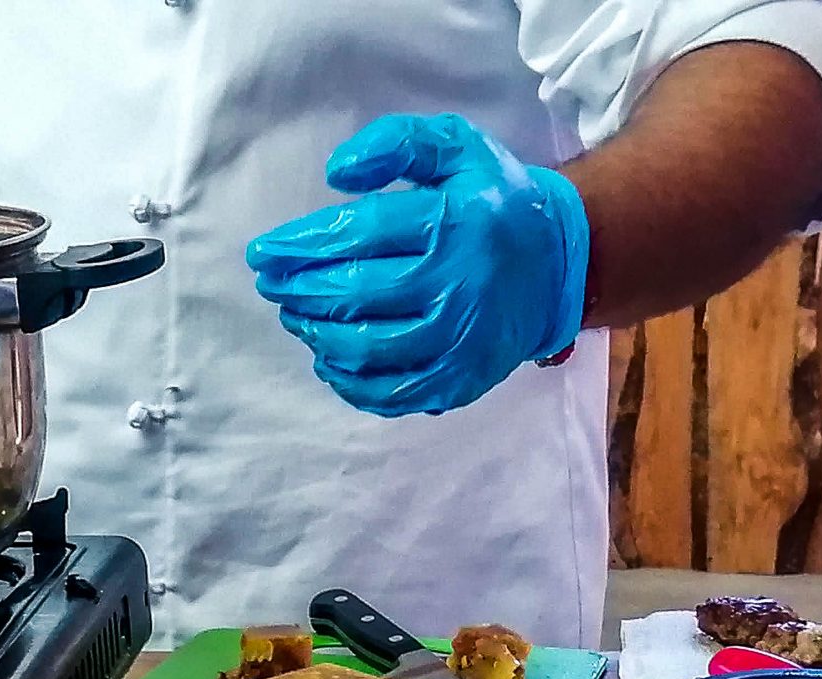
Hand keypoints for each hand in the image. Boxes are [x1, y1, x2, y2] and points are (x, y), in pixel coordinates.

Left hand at [245, 114, 589, 417]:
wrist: (558, 266)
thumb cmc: (495, 203)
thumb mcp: (458, 148)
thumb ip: (398, 142)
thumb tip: (336, 174)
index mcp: (454, 224)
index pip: (358, 235)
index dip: (301, 246)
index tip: (263, 252)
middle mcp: (456, 287)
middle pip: (355, 295)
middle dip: (300, 290)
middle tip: (273, 284)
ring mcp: (457, 343)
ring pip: (365, 349)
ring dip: (316, 334)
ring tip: (295, 314)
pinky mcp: (457, 381)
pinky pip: (388, 393)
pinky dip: (347, 380)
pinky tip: (327, 358)